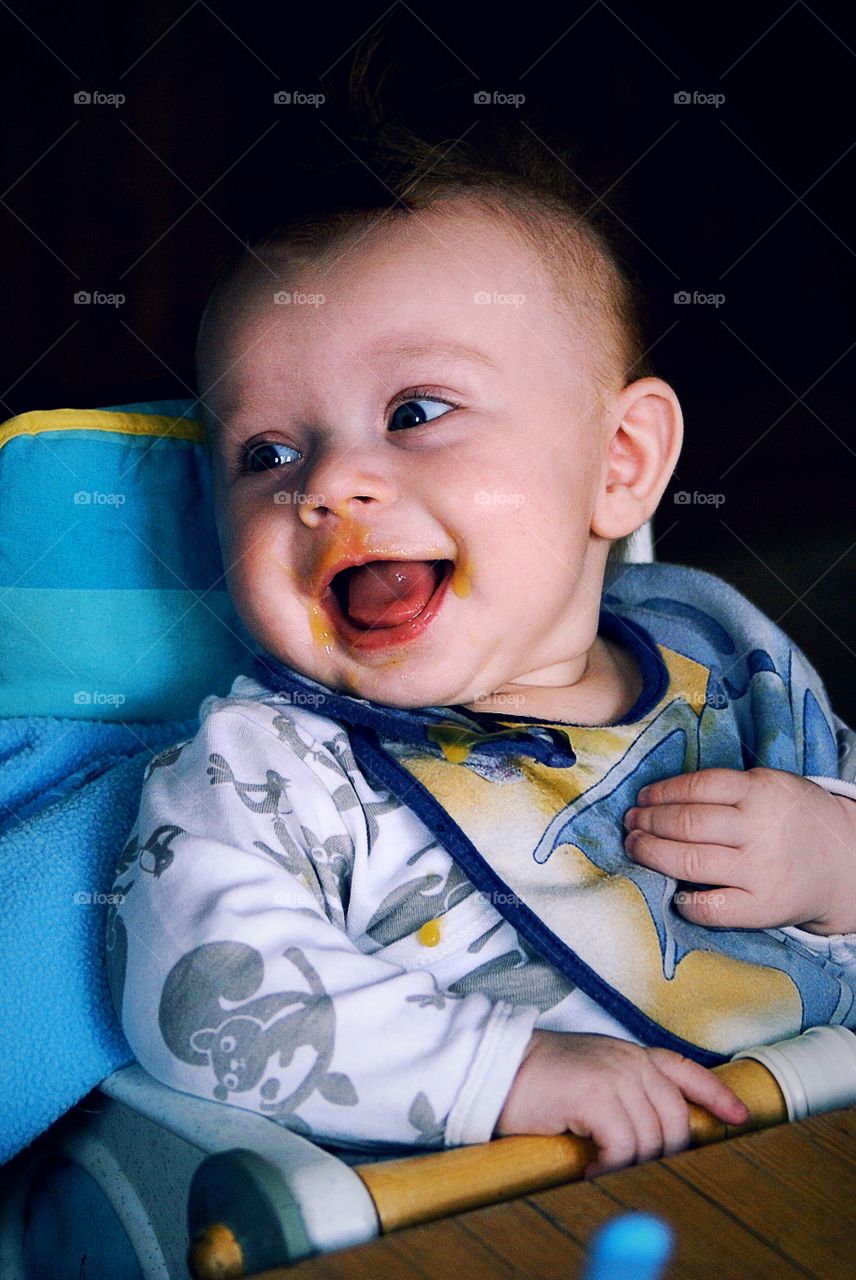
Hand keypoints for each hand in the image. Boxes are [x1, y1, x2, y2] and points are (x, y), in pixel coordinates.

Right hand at [493, 1030, 748, 1176]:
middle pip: (675, 1119)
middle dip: (663, 1153)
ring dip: (630, 1163)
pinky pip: (624, 1148)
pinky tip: (591, 1167)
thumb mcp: (591, 1075)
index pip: (686, 1070)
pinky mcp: (595, 1096)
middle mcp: (629, 1060)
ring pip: (651, 1139)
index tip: (739, 1117)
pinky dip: (611, 1166)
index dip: (716, 1094)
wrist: (496, 1067)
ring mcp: (614, 1075)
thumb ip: (625, 1092)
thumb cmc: (538, 1079)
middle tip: (632, 1167)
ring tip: (602, 1166)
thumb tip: (652, 1137)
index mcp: (631, 1053)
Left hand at [623, 766, 855, 933]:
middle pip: (687, 823)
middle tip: (631, 824)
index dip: (660, 793)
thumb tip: (661, 797)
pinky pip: (712, 908)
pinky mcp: (762, 908)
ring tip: (635, 848)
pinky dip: (685, 902)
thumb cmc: (791, 819)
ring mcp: (760, 871)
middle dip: (648, 823)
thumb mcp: (769, 786)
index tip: (641, 799)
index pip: (697, 787)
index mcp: (760, 792)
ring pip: (689, 861)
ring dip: (651, 854)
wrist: (844, 862)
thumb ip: (726, 789)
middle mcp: (759, 830)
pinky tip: (674, 893)